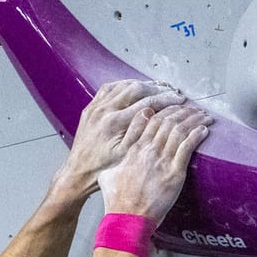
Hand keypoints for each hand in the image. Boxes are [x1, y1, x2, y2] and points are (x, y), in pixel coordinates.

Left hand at [54, 80, 184, 198]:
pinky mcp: (90, 107)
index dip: (165, 99)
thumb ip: (139, 133)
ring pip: (123, 85)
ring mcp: (95, 107)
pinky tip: (135, 87)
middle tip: (171, 91)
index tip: (179, 99)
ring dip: (142, 84)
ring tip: (158, 87)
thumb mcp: (126, 155)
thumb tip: (153, 114)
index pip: (146, 103)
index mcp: (114, 123)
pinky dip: (125, 85)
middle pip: (136, 88)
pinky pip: (110, 88)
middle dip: (157, 88)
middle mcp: (103, 110)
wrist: (78, 172)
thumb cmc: (102, 169)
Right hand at [97, 102, 213, 220]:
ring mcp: (162, 161)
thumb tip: (114, 164)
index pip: (151, 120)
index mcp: (134, 149)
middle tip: (193, 108)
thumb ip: (116, 165)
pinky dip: (197, 135)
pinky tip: (204, 129)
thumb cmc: (117, 201)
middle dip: (183, 111)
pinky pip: (187, 147)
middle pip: (168, 121)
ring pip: (179, 130)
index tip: (174, 107)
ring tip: (204, 115)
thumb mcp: (108, 176)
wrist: (127, 218)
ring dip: (194, 120)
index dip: (165, 110)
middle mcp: (148, 150)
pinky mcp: (174, 173)